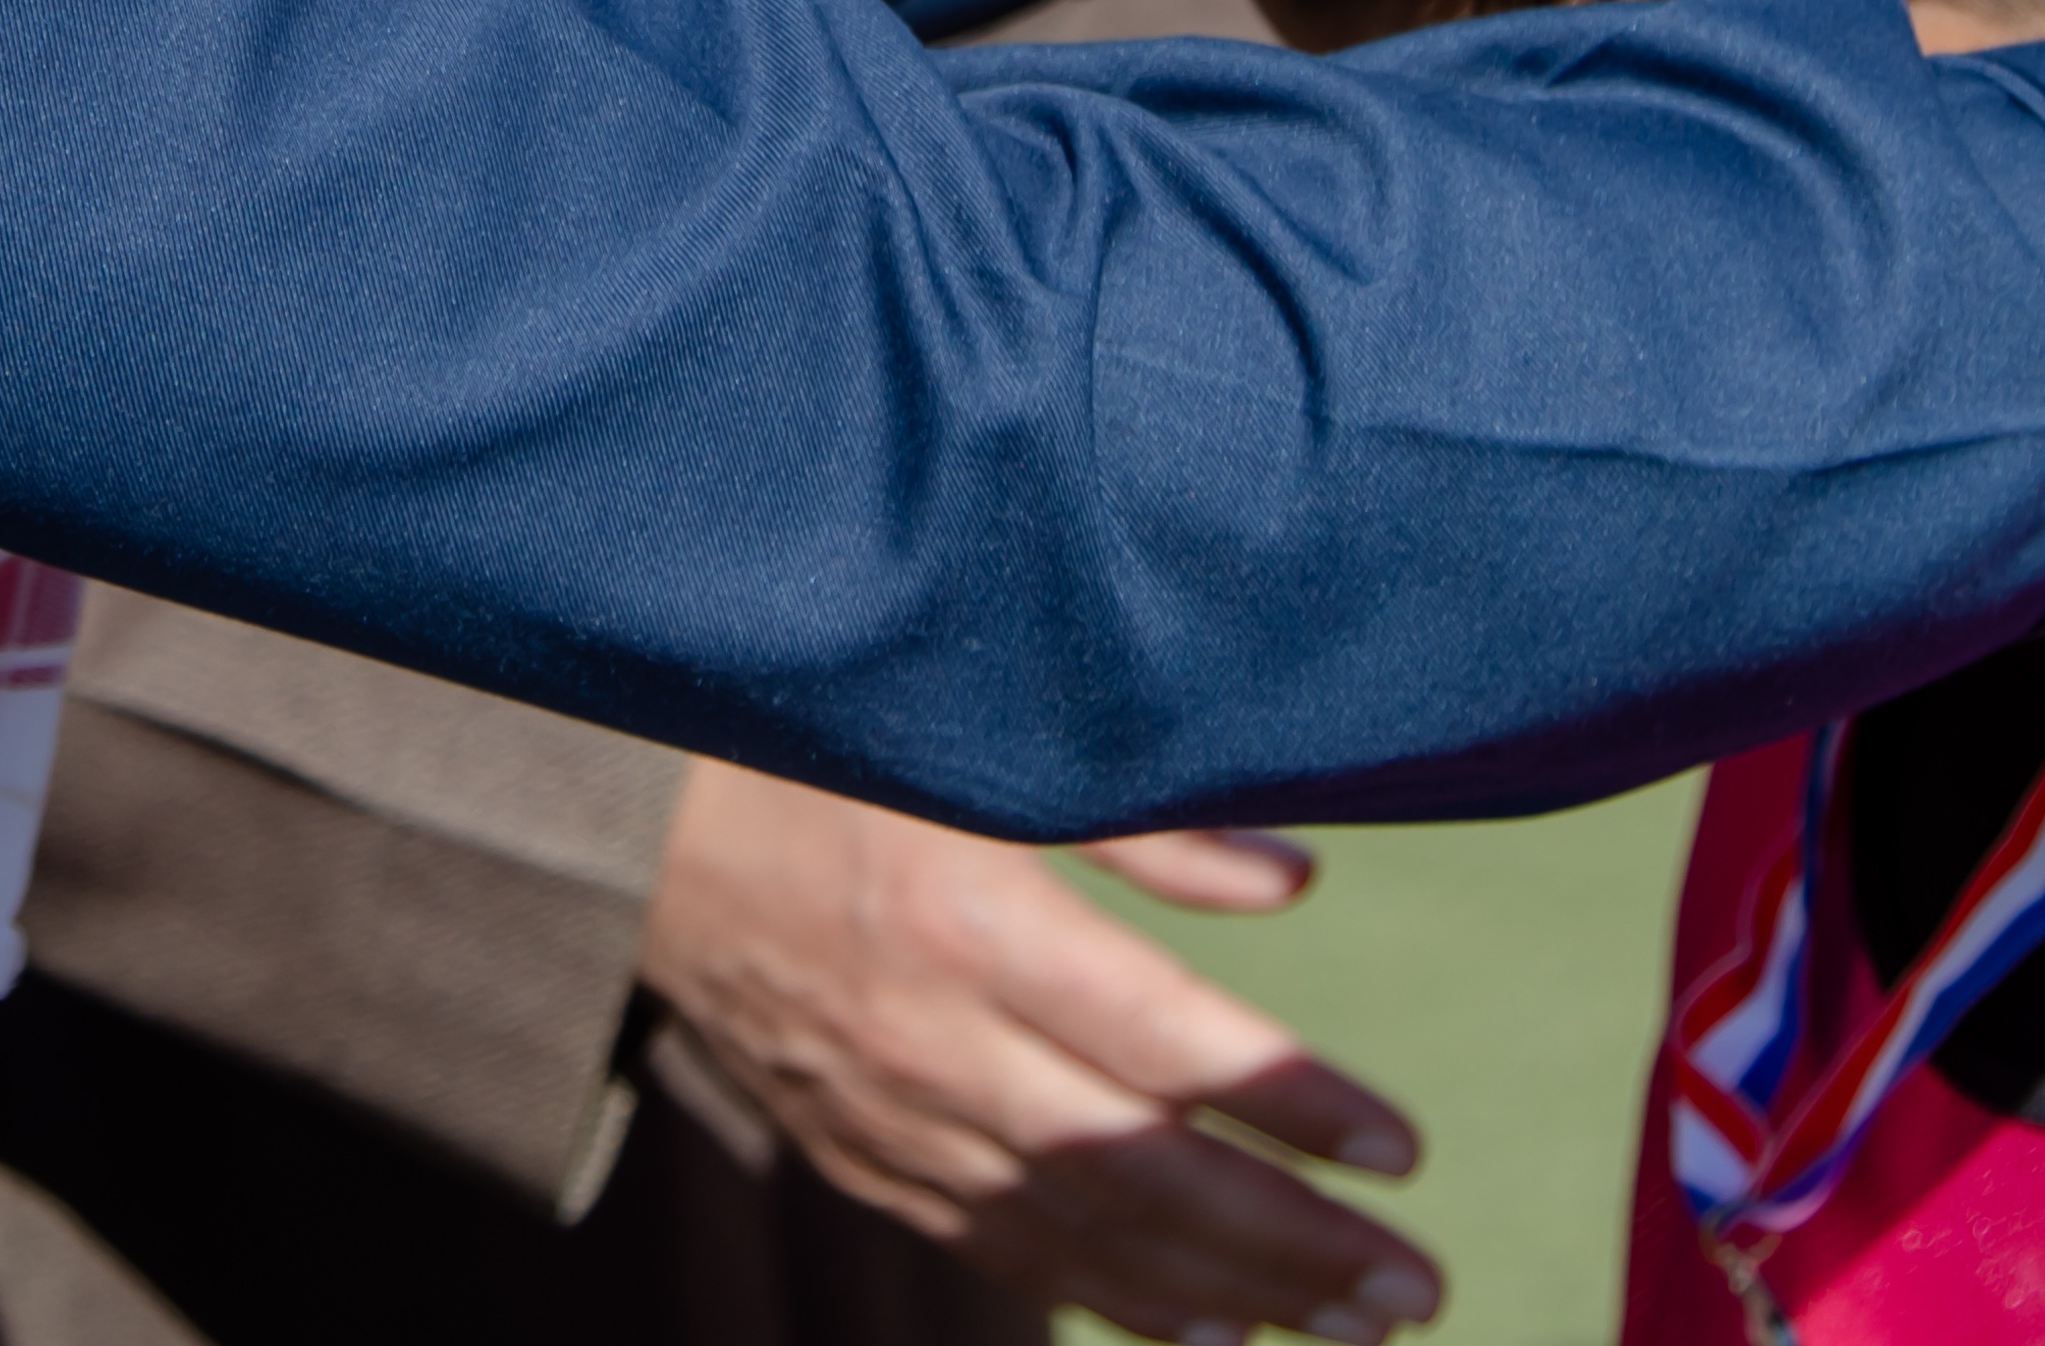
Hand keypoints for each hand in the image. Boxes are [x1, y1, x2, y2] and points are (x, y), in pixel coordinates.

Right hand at [636, 760, 1436, 1343]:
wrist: (634, 837)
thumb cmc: (828, 764)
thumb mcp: (977, 757)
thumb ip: (1143, 826)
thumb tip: (1295, 884)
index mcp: (974, 926)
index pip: (1168, 1043)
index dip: (1289, 1104)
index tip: (1398, 1149)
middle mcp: (936, 1045)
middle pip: (1142, 1172)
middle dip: (1288, 1243)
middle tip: (1410, 1289)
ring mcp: (894, 1119)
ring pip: (1081, 1236)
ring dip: (1225, 1292)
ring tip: (1345, 1326)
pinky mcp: (862, 1158)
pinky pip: (1003, 1252)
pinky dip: (1110, 1299)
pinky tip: (1209, 1332)